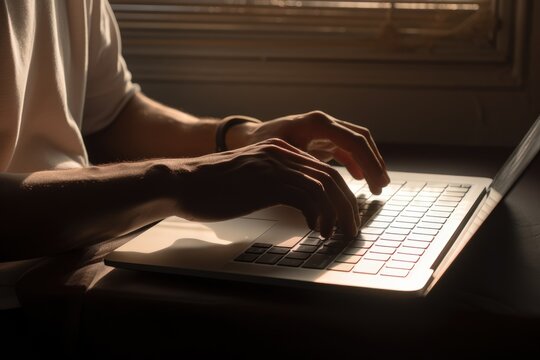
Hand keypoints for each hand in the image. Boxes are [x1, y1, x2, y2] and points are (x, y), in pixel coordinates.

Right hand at [175, 138, 359, 236]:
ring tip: (341, 233)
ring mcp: (274, 165)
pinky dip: (319, 216)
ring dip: (339, 213)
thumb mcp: (249, 180)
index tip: (345, 214)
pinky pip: (308, 197)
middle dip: (348, 205)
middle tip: (353, 227)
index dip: (340, 193)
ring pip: (324, 186)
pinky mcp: (267, 182)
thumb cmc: (210, 188)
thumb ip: (273, 183)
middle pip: (330, 176)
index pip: (321, 169)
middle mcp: (281, 153)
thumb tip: (297, 203)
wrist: (181, 183)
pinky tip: (317, 231)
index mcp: (278, 150)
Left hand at [228, 111, 389, 194]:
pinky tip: (360, 179)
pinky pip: (347, 150)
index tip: (376, 182)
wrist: (249, 136)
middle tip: (381, 186)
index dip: (369, 162)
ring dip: (369, 163)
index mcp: (317, 123)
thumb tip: (319, 191)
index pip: (354, 140)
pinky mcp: (323, 139)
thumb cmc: (260, 144)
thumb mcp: (279, 155)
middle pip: (361, 139)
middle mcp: (325, 123)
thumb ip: (301, 167)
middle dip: (374, 163)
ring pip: (357, 144)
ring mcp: (325, 130)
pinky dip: (356, 163)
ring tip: (377, 186)